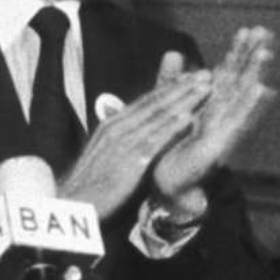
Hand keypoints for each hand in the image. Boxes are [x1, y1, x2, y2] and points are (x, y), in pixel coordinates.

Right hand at [58, 67, 211, 220]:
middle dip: (182, 87)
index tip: (190, 77)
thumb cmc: (89, 183)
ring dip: (184, 100)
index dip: (170, 87)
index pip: (146, 101)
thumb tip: (131, 129)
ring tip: (205, 88)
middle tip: (206, 74)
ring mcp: (123, 143)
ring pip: (158, 117)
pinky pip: (155, 141)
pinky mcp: (129, 161)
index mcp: (112, 124)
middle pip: (155, 103)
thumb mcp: (103, 153)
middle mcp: (117, 127)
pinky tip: (189, 119)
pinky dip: (172, 128)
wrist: (73, 204)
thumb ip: (120, 139)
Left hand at [148, 27, 275, 207]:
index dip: (238, 52)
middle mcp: (221, 115)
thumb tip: (175, 52)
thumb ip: (172, 82)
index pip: (227, 73)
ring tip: (267, 53)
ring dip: (256, 74)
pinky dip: (250, 106)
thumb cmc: (173, 147)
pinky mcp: (220, 146)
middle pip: (240, 80)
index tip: (250, 28)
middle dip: (252, 56)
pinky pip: (236, 123)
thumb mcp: (171, 107)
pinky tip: (263, 89)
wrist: (166, 185)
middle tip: (266, 31)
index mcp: (210, 105)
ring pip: (242, 97)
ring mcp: (223, 130)